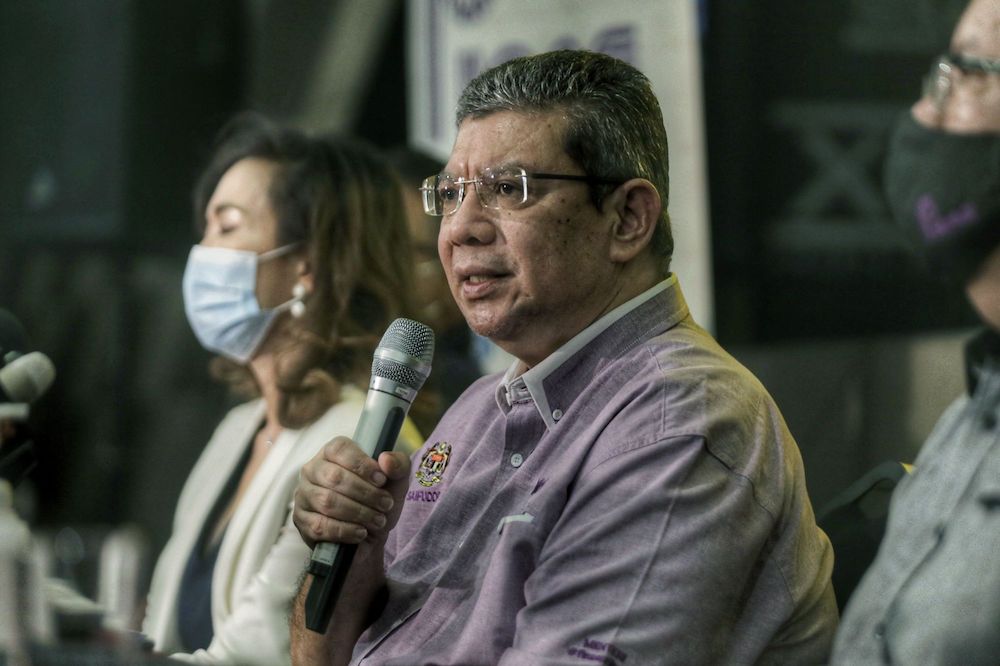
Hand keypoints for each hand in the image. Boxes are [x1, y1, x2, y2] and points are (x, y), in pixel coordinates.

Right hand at [294, 436, 409, 547]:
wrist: (368, 536)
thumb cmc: (377, 501)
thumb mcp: (396, 481)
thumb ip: (398, 465)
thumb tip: (386, 459)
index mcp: (332, 452)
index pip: (340, 449)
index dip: (362, 464)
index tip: (382, 480)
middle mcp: (312, 469)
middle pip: (334, 477)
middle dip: (365, 493)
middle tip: (385, 504)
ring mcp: (303, 495)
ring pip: (327, 501)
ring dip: (358, 513)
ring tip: (377, 520)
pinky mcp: (301, 520)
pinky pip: (320, 525)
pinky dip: (345, 530)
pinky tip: (361, 532)